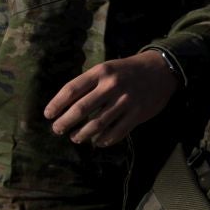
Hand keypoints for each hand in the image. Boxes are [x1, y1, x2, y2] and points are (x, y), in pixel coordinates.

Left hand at [44, 53, 179, 146]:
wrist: (161, 69)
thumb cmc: (127, 70)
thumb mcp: (107, 68)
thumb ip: (89, 83)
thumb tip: (65, 105)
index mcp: (101, 72)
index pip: (71, 90)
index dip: (56, 105)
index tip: (48, 115)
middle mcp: (112, 86)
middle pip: (81, 109)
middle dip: (64, 123)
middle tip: (57, 129)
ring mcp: (126, 101)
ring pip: (97, 124)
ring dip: (82, 134)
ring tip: (76, 137)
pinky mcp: (138, 113)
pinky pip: (117, 132)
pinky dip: (104, 140)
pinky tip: (98, 141)